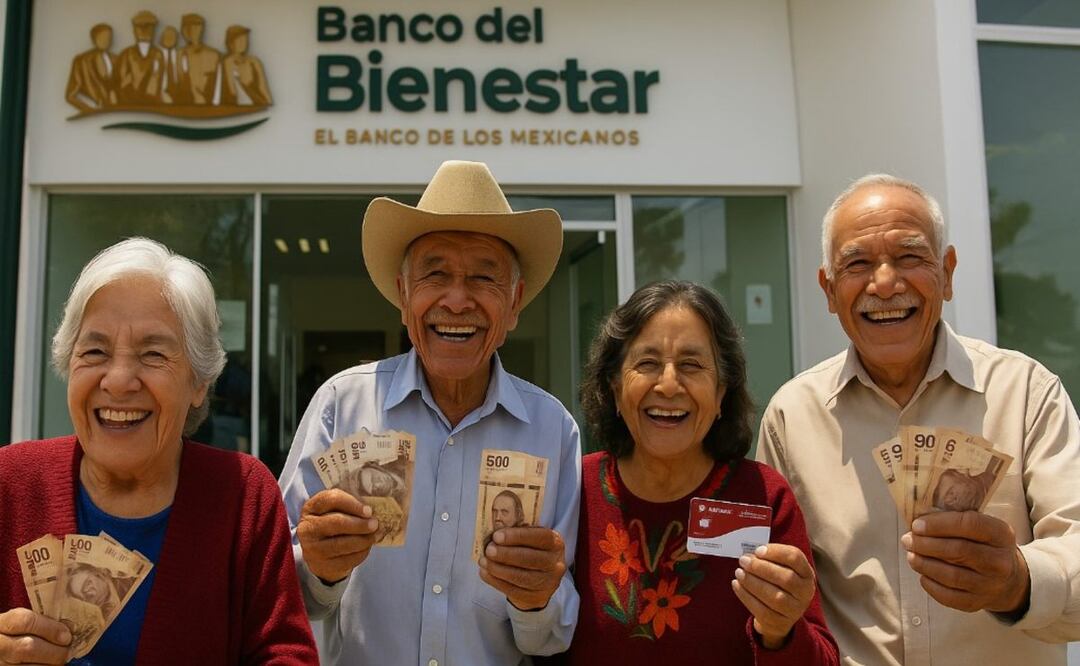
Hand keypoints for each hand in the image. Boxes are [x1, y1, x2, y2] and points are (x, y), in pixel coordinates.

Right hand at [0, 608, 70, 664]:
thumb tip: (70, 628)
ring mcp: (0, 662)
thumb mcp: (24, 621)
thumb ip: (44, 621)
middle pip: (28, 647)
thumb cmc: (17, 632)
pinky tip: (49, 665)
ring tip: (60, 659)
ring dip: (51, 664)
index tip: (67, 635)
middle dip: (54, 651)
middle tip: (67, 651)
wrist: (2, 645)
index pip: (25, 621)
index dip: (50, 628)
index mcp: (2, 623)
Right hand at [297, 489, 380, 583]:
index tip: (368, 510)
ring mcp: (313, 548)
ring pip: (343, 543)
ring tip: (374, 535)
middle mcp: (308, 528)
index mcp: (311, 508)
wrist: (318, 554)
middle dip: (360, 523)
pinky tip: (366, 547)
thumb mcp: (333, 510)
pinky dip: (362, 552)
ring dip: (364, 539)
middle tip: (375, 524)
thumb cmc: (331, 525)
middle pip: (337, 522)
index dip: (353, 504)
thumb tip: (371, 511)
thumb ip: (349, 505)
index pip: (332, 499)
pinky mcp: (323, 565)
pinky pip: (347, 559)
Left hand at [478, 527, 565, 610]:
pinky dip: (495, 581)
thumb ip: (518, 534)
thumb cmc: (532, 552)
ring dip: (498, 569)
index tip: (496, 536)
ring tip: (483, 561)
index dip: (518, 536)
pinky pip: (513, 590)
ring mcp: (547, 583)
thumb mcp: (532, 540)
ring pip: (520, 577)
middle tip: (489, 550)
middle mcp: (555, 564)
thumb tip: (494, 533)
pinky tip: (485, 572)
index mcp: (556, 543)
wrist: (541, 580)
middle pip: (529, 559)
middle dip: (506, 554)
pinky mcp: (535, 597)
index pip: (540, 537)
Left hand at [731, 543, 816, 648]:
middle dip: (761, 568)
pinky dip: (746, 596)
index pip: (795, 558)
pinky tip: (736, 585)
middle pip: (786, 578)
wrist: (780, 615)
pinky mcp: (780, 623)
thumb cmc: (778, 584)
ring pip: (775, 596)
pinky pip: (762, 610)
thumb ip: (770, 559)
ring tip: (739, 572)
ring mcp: (794, 610)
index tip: (758, 550)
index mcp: (806, 574)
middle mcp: (804, 592)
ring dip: (752, 582)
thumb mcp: (782, 569)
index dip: (776, 552)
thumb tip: (750, 555)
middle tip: (743, 561)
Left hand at [902, 511, 1028, 613]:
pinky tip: (922, 575)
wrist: (1009, 580)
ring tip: (911, 556)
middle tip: (908, 540)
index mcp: (1001, 534)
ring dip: (924, 564)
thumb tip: (918, 522)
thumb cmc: (985, 546)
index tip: (916, 525)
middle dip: (926, 544)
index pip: (970, 524)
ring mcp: (990, 585)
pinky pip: (949, 596)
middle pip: (958, 551)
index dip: (939, 524)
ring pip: (951, 576)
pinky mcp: (977, 603)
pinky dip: (930, 585)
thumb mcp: (982, 527)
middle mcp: (999, 561)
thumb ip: (956, 520)